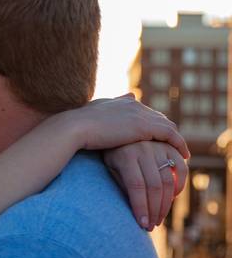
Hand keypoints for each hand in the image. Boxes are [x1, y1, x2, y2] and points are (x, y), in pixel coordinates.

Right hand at [64, 95, 188, 157]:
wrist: (75, 128)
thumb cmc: (76, 127)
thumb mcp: (90, 116)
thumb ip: (103, 112)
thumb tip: (114, 104)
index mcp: (121, 103)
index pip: (143, 112)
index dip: (152, 124)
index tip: (156, 136)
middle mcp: (134, 105)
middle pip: (158, 117)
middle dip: (167, 130)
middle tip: (173, 145)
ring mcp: (140, 114)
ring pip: (167, 126)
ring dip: (176, 139)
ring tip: (181, 152)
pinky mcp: (145, 126)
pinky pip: (170, 135)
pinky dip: (178, 144)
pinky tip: (183, 155)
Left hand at [104, 141, 187, 230]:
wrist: (114, 127)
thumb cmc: (109, 153)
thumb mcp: (110, 167)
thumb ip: (122, 184)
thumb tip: (136, 211)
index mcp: (126, 157)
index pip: (136, 187)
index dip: (141, 207)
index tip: (142, 225)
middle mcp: (143, 150)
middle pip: (154, 186)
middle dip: (154, 210)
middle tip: (152, 225)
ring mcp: (158, 147)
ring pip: (168, 180)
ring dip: (166, 203)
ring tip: (159, 217)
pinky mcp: (168, 146)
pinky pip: (180, 168)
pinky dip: (180, 184)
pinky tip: (173, 197)